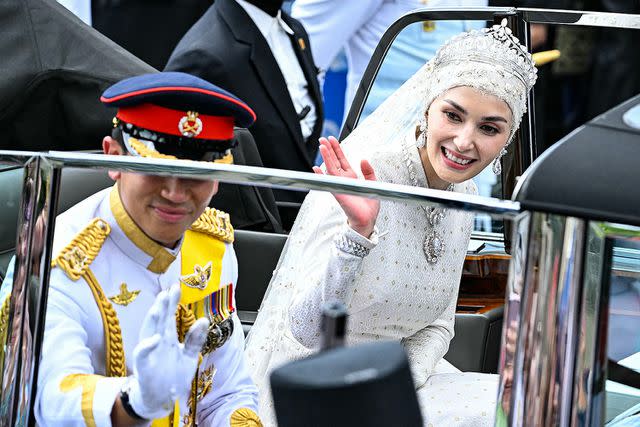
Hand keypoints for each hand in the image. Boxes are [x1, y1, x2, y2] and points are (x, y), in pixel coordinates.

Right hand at [127, 284, 208, 419]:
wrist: (161, 400)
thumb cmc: (173, 377)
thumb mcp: (189, 356)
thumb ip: (195, 339)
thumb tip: (203, 320)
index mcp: (167, 338)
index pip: (169, 316)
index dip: (172, 302)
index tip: (176, 287)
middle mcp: (157, 342)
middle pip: (159, 320)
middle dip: (162, 306)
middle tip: (167, 291)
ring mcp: (150, 354)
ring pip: (148, 333)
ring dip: (153, 320)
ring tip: (159, 307)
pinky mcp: (144, 367)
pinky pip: (142, 355)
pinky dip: (147, 346)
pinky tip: (155, 338)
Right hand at [313, 136, 379, 237]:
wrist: (367, 219)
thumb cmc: (368, 206)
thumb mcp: (372, 183)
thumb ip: (368, 171)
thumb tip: (364, 159)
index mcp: (351, 177)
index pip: (342, 160)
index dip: (337, 149)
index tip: (332, 140)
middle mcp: (343, 180)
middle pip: (334, 161)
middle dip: (329, 149)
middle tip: (322, 139)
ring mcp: (339, 186)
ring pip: (330, 168)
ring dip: (325, 157)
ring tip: (321, 146)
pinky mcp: (338, 193)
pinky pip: (329, 182)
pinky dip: (322, 175)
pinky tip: (316, 168)